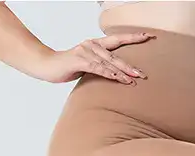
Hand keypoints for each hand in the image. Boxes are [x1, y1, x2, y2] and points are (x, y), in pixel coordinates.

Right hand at [37, 31, 155, 84]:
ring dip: (121, 72)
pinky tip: (117, 78)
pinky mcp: (79, 60)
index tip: (148, 36)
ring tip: (133, 80)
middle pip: (116, 55)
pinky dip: (108, 73)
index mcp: (96, 44)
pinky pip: (97, 68)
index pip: (117, 39)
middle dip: (130, 65)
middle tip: (143, 74)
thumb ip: (101, 66)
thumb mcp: (87, 65)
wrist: (47, 65)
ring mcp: (85, 51)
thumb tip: (115, 74)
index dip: (133, 37)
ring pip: (108, 62)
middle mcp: (92, 45)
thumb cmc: (68, 66)